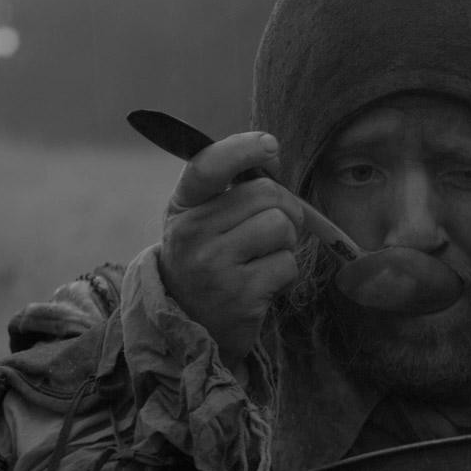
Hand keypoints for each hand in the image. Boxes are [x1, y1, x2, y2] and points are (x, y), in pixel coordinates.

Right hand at [157, 131, 302, 359]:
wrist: (192, 325)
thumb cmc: (209, 261)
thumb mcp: (204, 220)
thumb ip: (232, 188)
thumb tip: (271, 153)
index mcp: (183, 207)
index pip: (208, 165)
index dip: (242, 149)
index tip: (269, 146)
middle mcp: (192, 233)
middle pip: (267, 194)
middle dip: (285, 208)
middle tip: (275, 229)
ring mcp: (213, 265)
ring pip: (281, 227)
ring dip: (286, 243)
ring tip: (264, 258)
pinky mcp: (240, 296)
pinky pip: (287, 264)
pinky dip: (285, 274)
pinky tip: (263, 284)